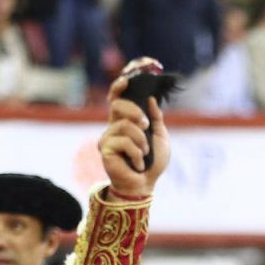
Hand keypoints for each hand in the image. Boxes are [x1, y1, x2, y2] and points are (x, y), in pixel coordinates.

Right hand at [98, 74, 170, 197]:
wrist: (145, 184)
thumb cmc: (152, 162)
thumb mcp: (160, 137)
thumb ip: (156, 118)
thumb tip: (151, 99)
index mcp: (126, 120)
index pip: (118, 99)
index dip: (119, 87)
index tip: (127, 80)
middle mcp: (114, 126)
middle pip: (117, 105)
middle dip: (134, 112)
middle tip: (145, 125)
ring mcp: (107, 137)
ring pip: (125, 126)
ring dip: (141, 141)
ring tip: (144, 154)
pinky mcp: (104, 149)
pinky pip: (123, 142)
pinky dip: (137, 153)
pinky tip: (138, 164)